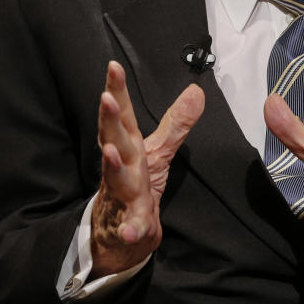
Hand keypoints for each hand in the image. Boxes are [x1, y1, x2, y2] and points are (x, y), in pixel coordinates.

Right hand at [91, 61, 204, 277]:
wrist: (116, 237)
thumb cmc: (134, 186)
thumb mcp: (157, 152)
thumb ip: (176, 123)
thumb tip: (197, 90)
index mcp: (128, 147)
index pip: (122, 115)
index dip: (117, 90)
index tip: (113, 66)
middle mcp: (120, 167)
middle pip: (113, 139)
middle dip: (109, 119)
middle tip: (106, 98)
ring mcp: (120, 196)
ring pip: (115, 179)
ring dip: (112, 166)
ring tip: (111, 153)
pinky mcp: (126, 225)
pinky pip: (129, 227)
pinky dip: (130, 229)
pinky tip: (132, 231)